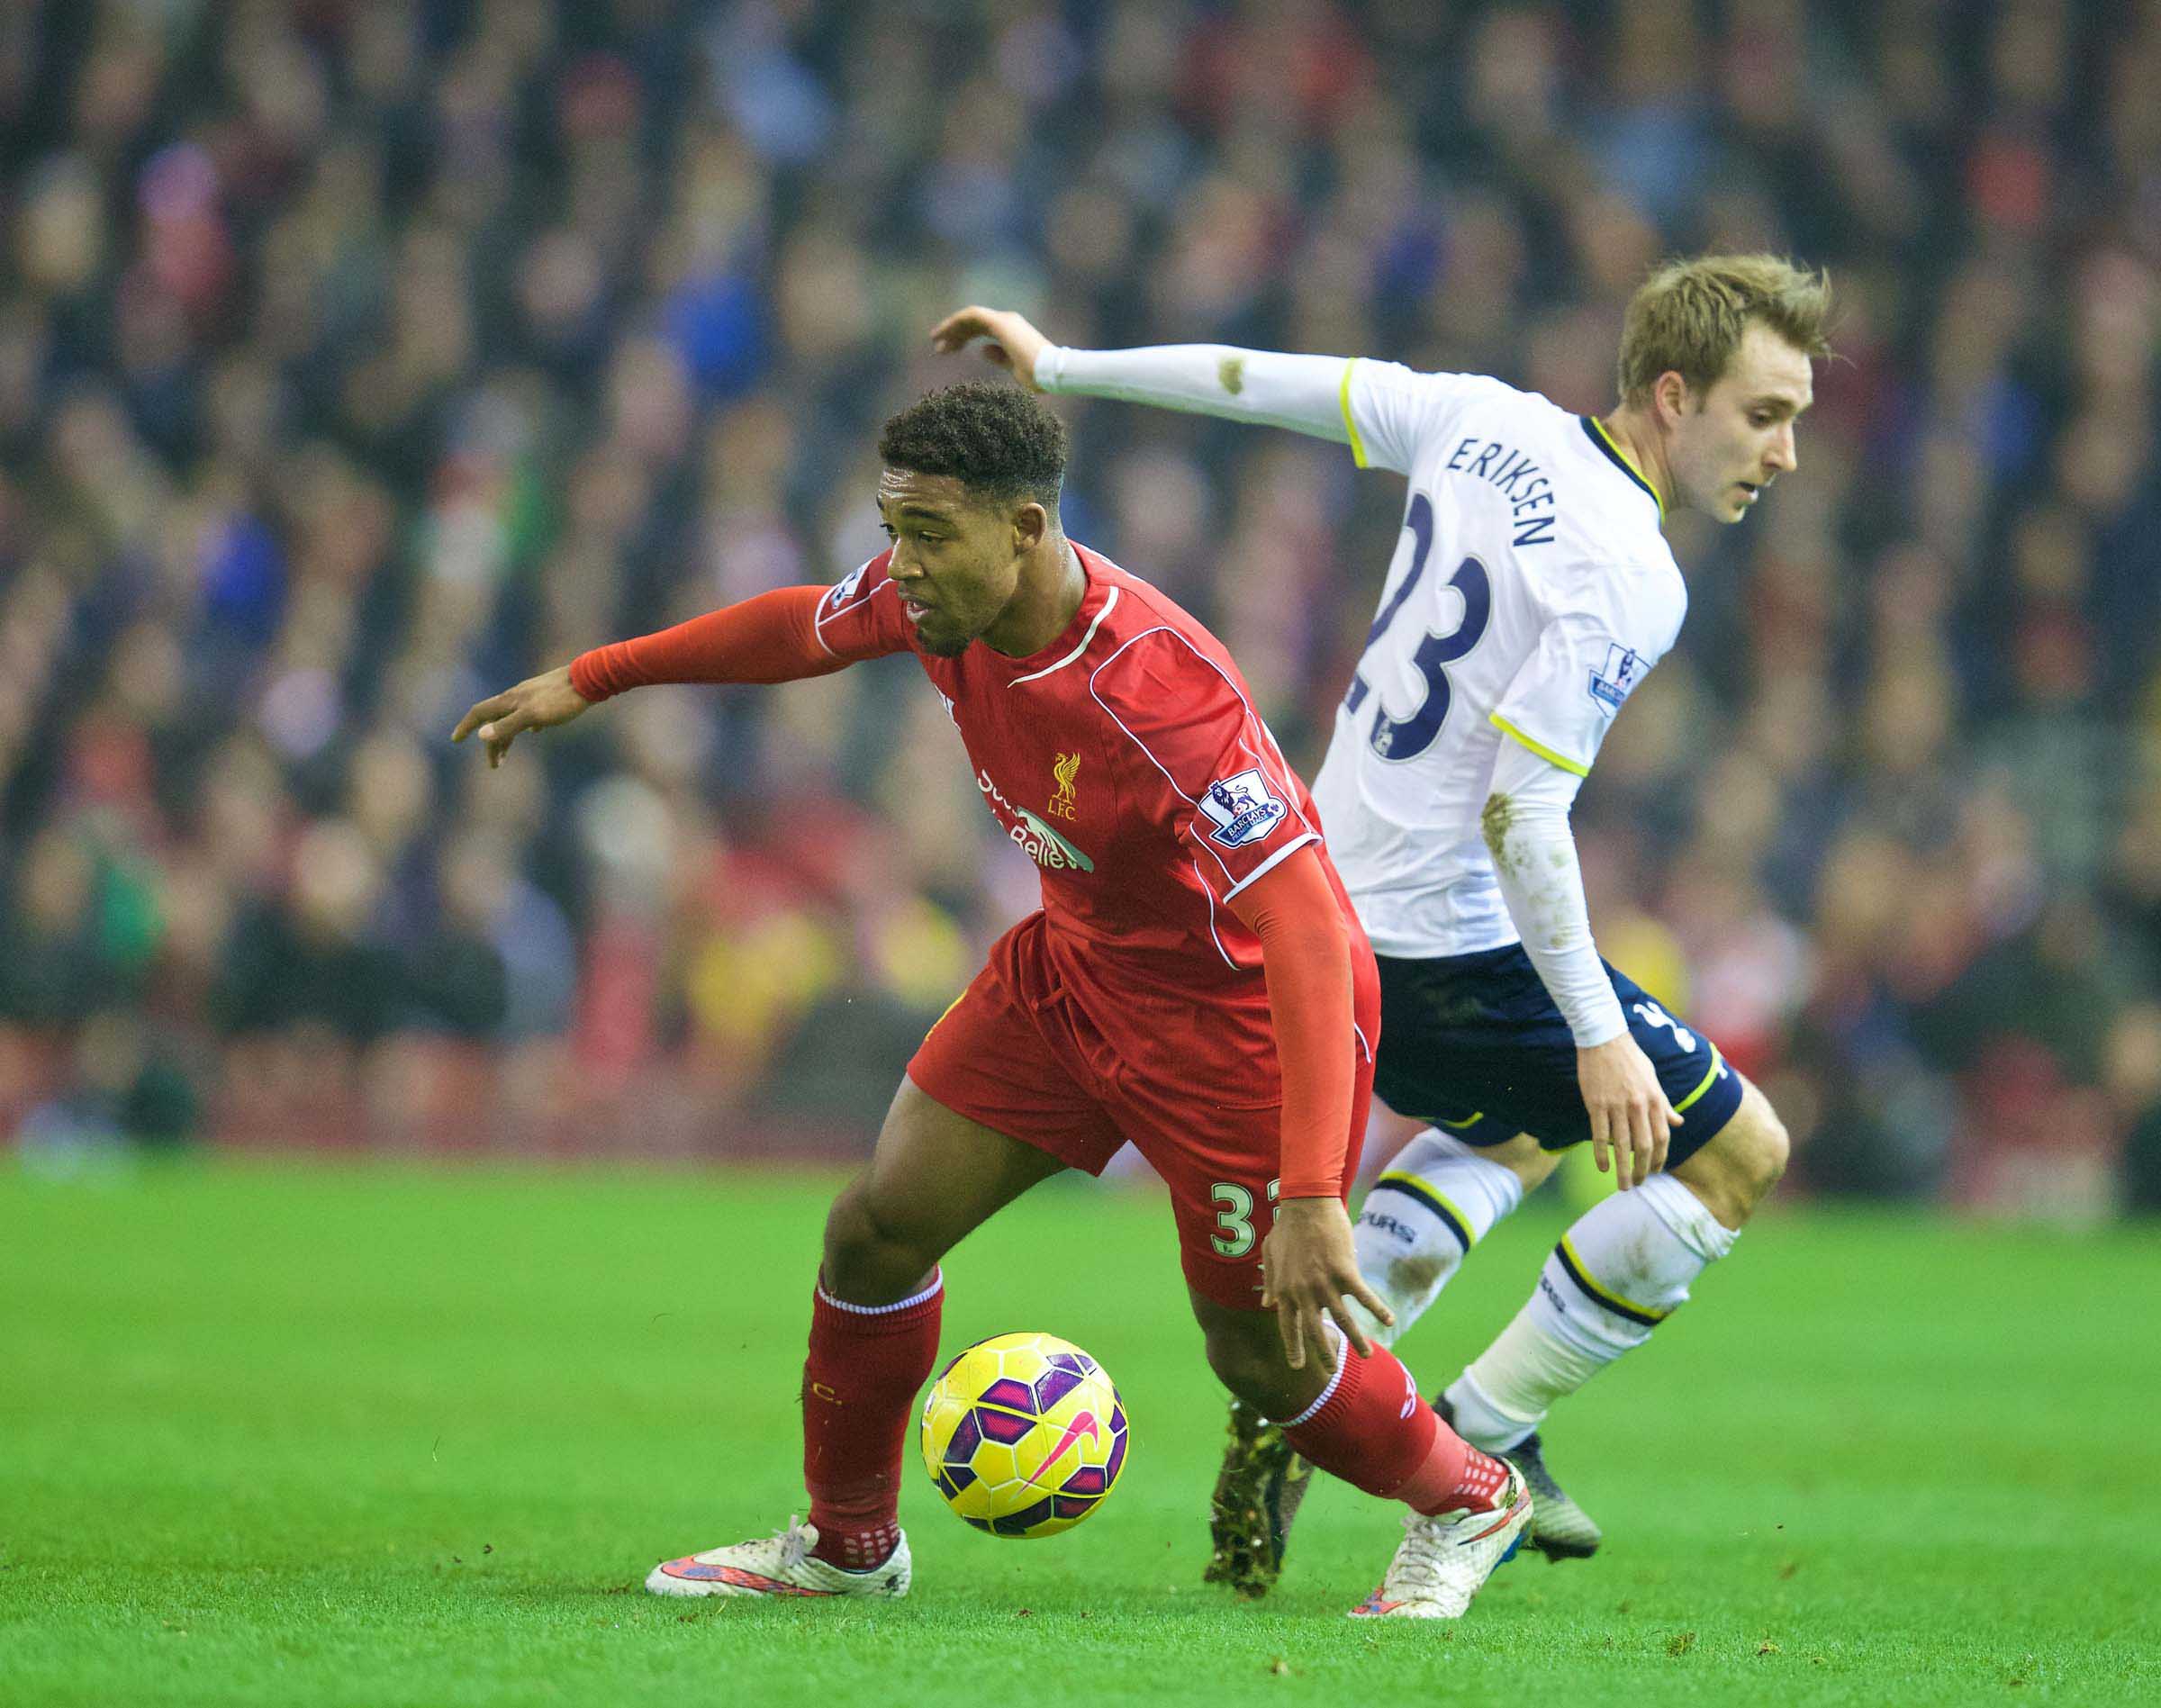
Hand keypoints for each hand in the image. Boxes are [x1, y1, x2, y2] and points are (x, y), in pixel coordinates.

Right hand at [451, 665, 590, 767]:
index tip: (455, 740)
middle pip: (495, 719)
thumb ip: (508, 725)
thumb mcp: (534, 716)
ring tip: (508, 757)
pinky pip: (530, 714)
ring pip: (512, 718)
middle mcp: (517, 696)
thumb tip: (481, 735)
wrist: (589, 679)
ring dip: (507, 738)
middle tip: (495, 766)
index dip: (465, 726)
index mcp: (510, 700)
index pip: (479, 713)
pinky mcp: (548, 698)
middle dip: (491, 743)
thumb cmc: (562, 700)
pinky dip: (525, 726)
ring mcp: (532, 696)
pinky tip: (535, 731)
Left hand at [929, 305, 1051, 389]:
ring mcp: (1004, 321)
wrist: (1052, 372)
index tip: (947, 351)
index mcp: (1011, 333)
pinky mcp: (1000, 323)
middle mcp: (1007, 322)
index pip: (981, 330)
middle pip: (974, 323)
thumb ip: (999, 357)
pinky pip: (972, 316)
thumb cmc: (1039, 376)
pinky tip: (945, 333)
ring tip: (935, 339)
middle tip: (937, 346)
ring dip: (951, 327)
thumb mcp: (1014, 368)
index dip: (963, 338)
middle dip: (954, 333)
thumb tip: (983, 350)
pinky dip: (957, 322)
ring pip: (970, 317)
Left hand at [1258, 1196, 1394, 1373]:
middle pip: (1315, 1331)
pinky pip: (1364, 1297)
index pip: (1289, 1327)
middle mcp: (1304, 1292)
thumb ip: (1271, 1282)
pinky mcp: (1345, 1272)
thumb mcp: (1270, 1255)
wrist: (1305, 1204)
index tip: (1297, 1366)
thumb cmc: (1286, 1227)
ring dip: (1356, 1340)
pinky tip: (1389, 1321)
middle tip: (1333, 1370)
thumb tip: (1267, 1304)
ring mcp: (1325, 1283)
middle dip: (1325, 1353)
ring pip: (1343, 1320)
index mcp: (1285, 1290)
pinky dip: (1377, 1310)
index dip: (1294, 1347)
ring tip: (1367, 1356)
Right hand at [1576, 1032, 1679, 1190]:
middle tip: (1639, 1184)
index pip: (1662, 1137)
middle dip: (1643, 1170)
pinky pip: (1600, 1135)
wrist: (1604, 1038)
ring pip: (1622, 1146)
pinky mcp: (1596, 1104)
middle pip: (1644, 1147)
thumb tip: (1678, 1122)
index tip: (1656, 1171)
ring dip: (1624, 1169)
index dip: (1661, 1158)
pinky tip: (1603, 1168)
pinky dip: (1602, 1155)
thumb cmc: (1631, 1058)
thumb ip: (1664, 1104)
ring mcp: (1616, 1106)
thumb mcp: (1653, 1079)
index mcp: (1655, 1099)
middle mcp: (1639, 1105)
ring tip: (1624, 1185)